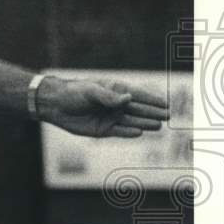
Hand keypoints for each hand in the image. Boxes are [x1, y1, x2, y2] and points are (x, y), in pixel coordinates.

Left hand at [36, 76, 169, 137]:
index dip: (153, 100)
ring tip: (158, 125)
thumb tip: (128, 98)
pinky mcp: (103, 130)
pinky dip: (129, 132)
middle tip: (168, 116)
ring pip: (132, 121)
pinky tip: (139, 132)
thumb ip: (109, 96)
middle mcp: (116, 104)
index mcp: (115, 90)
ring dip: (144, 123)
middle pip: (139, 109)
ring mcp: (110, 117)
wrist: (55, 105)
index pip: (138, 95)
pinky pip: (120, 131)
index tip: (167, 104)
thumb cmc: (73, 93)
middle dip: (153, 112)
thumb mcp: (90, 91)